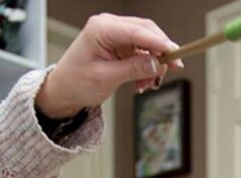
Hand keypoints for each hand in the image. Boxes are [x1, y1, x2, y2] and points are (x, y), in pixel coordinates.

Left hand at [36, 14, 184, 119]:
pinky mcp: (119, 44)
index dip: (159, 43)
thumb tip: (156, 65)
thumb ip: (133, 69)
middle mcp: (108, 26)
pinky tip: (143, 81)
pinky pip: (141, 51)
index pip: (138, 32)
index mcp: (101, 29)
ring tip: (149, 82)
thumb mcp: (106, 78)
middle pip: (146, 31)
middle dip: (161, 51)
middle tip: (174, 68)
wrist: (65, 89)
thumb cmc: (77, 81)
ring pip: (147, 41)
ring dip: (154, 62)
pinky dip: (147, 66)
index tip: (175, 54)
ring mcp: (114, 34)